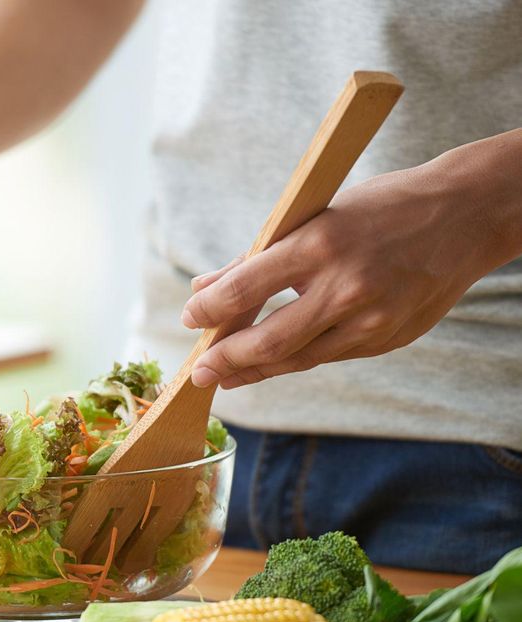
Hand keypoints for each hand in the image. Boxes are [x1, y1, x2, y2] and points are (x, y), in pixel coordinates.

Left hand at [181, 164, 495, 388]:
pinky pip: (327, 356)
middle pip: (268, 341)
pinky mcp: (387, 340)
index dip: (209, 311)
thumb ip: (255, 258)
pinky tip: (271, 362)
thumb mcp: (314, 216)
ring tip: (226, 376)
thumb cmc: (381, 209)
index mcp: (320, 244)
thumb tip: (202, 289)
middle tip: (198, 374)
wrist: (467, 216)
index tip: (189, 319)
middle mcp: (345, 287)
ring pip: (297, 359)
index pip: (245, 288)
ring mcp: (370, 320)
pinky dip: (294, 360)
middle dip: (225, 361)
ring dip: (254, 371)